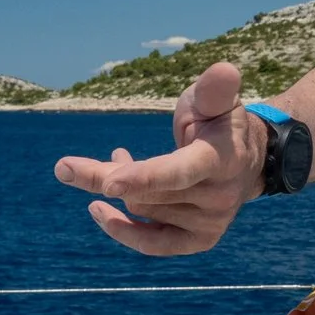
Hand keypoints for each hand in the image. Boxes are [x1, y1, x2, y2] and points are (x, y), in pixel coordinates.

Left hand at [52, 62, 263, 255]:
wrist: (246, 159)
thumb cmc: (219, 122)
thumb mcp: (215, 100)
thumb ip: (214, 88)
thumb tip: (224, 69)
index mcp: (222, 159)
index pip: (179, 172)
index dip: (142, 177)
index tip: (105, 182)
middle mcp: (219, 196)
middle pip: (146, 193)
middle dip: (104, 176)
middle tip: (67, 166)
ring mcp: (211, 223)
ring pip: (141, 210)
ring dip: (119, 186)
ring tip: (117, 158)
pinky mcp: (199, 240)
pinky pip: (153, 245)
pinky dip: (123, 231)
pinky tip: (99, 212)